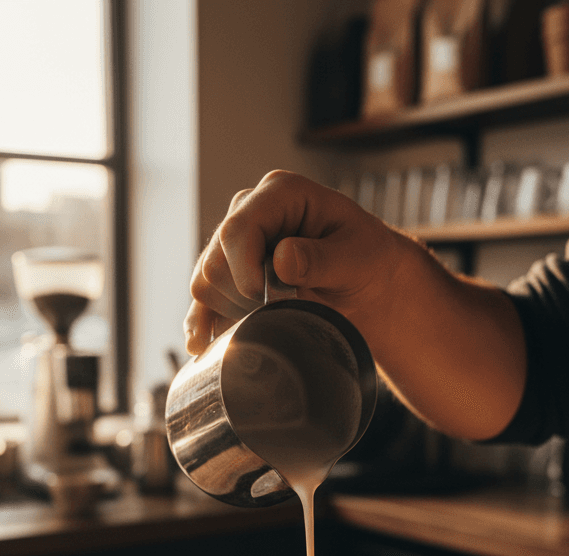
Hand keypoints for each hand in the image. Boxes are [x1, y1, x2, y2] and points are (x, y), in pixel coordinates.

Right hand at [182, 170, 526, 440]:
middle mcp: (249, 212)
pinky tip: (203, 347)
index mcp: (279, 194)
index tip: (263, 297)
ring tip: (270, 317)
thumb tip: (281, 259)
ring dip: (232, 311)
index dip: (244, 267)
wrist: (366, 281)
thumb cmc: (367, 259)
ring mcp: (235, 245)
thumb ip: (321, 258)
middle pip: (214, 261)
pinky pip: (201, 302)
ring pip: (205, 285)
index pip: (237, 229)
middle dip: (243, 294)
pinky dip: (203, 325)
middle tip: (280, 308)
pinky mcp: (229, 275)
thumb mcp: (356, 256)